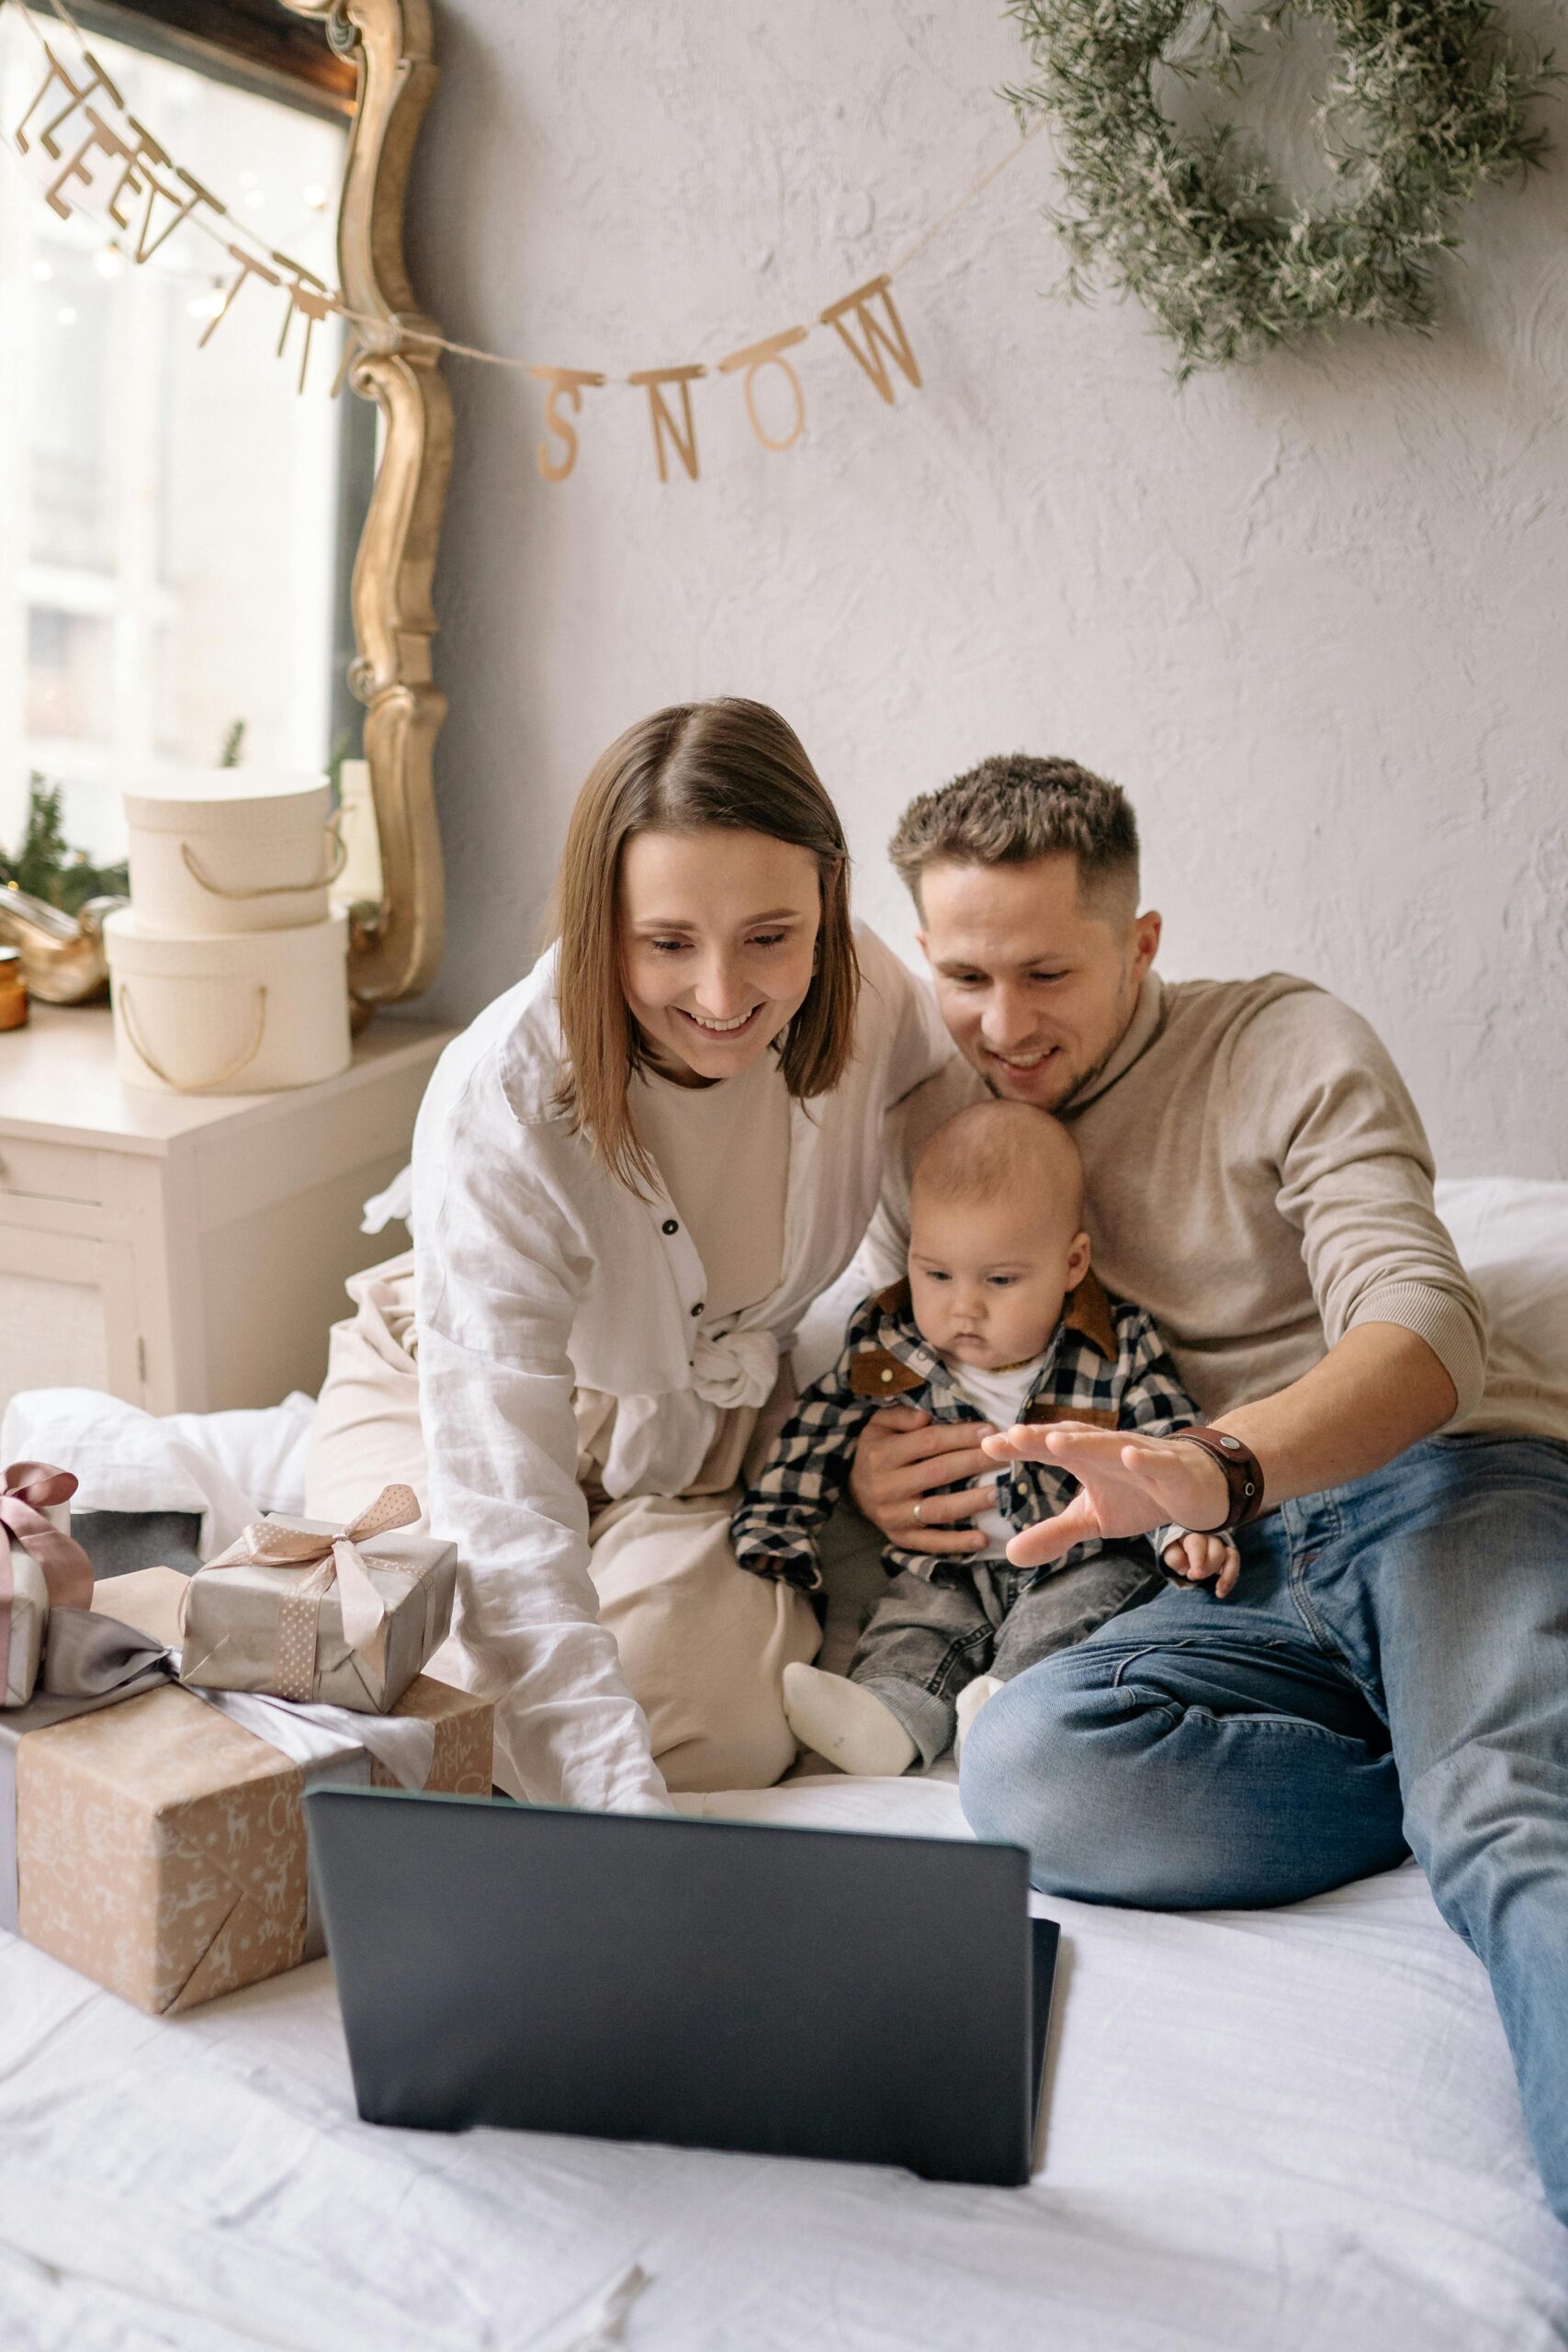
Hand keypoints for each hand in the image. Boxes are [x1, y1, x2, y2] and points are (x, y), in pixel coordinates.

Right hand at [848, 1405, 993, 1555]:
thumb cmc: (875, 1450)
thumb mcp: (878, 1424)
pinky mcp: (900, 1538)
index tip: (990, 1432)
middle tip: (1006, 1457)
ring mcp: (894, 1515)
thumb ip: (901, 1416)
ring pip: (939, 1509)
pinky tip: (982, 1539)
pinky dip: (957, 1543)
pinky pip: (931, 1543)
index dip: (961, 1436)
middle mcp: (887, 1486)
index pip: (929, 1442)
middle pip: (939, 1472)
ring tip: (1000, 1493)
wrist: (850, 1487)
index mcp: (883, 1454)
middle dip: (975, 1463)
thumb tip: (926, 1417)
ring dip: (972, 1502)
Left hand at [990, 1424, 1230, 1569]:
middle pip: (1073, 1440)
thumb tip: (1009, 1555)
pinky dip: (1144, 1459)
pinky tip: (1128, 1456)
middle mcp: (1109, 1450)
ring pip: (1111, 1445)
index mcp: (1086, 1459)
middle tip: (1012, 1436)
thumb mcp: (1093, 1519)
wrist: (1197, 1489)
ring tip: (1056, 1441)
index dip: (1021, 1447)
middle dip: (1044, 1437)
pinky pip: (1158, 1463)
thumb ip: (1054, 1533)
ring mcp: (1141, 1456)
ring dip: (1085, 1442)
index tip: (987, 1446)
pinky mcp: (1173, 1469)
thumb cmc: (1140, 1495)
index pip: (1048, 1449)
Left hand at [1161, 1528, 1241, 1597]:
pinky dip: (1231, 1579)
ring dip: (1227, 1576)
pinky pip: (1235, 1564)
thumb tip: (1185, 1567)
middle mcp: (1210, 1536)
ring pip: (1231, 1556)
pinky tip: (1222, 1592)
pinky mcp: (1228, 1554)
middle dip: (1208, 1568)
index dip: (1197, 1560)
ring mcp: (1221, 1545)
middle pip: (1217, 1551)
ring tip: (1219, 1592)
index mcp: (1192, 1533)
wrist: (1181, 1547)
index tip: (1192, 1574)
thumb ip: (1174, 1557)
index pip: (1198, 1544)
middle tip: (1194, 1577)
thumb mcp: (1169, 1552)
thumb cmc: (1176, 1549)